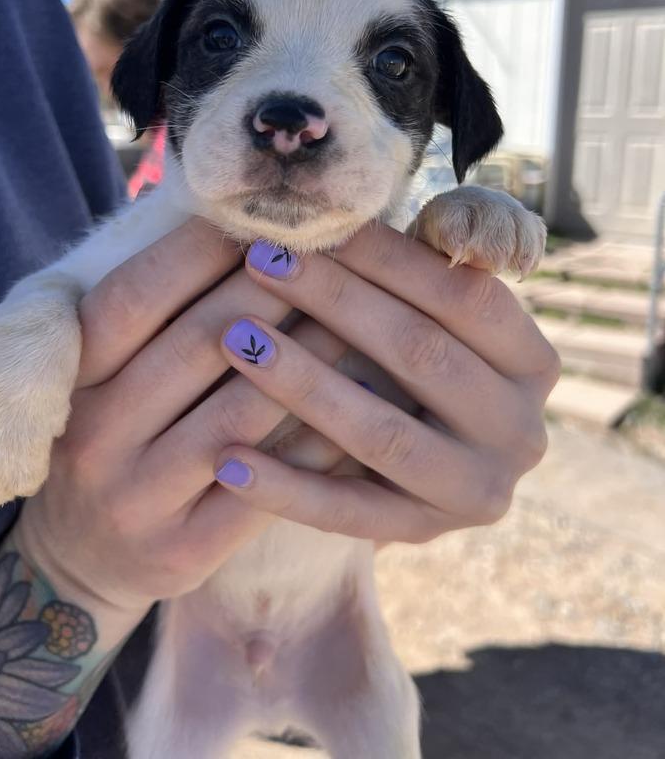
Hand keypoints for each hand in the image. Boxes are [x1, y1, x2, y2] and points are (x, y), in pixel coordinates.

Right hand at [13, 219, 346, 645]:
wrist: (80, 557)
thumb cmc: (111, 434)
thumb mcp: (102, 373)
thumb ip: (152, 312)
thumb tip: (236, 226)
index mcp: (70, 377)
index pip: (135, 295)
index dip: (200, 249)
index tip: (261, 214)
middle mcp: (94, 435)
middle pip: (200, 343)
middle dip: (274, 288)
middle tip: (330, 252)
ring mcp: (136, 497)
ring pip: (241, 410)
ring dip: (311, 355)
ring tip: (361, 313)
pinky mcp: (184, 549)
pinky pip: (269, 483)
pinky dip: (318, 435)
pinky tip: (360, 397)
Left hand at [210, 225, 559, 542]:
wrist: (430, 459)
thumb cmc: (424, 350)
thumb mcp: (448, 303)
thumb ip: (442, 254)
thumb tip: (423, 225)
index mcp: (533, 362)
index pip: (463, 297)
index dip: (388, 257)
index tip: (314, 226)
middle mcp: (519, 431)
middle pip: (420, 355)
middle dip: (333, 302)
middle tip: (258, 263)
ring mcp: (474, 491)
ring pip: (381, 433)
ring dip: (302, 383)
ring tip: (235, 340)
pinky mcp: (422, 533)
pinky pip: (347, 512)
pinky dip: (285, 487)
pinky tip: (227, 458)